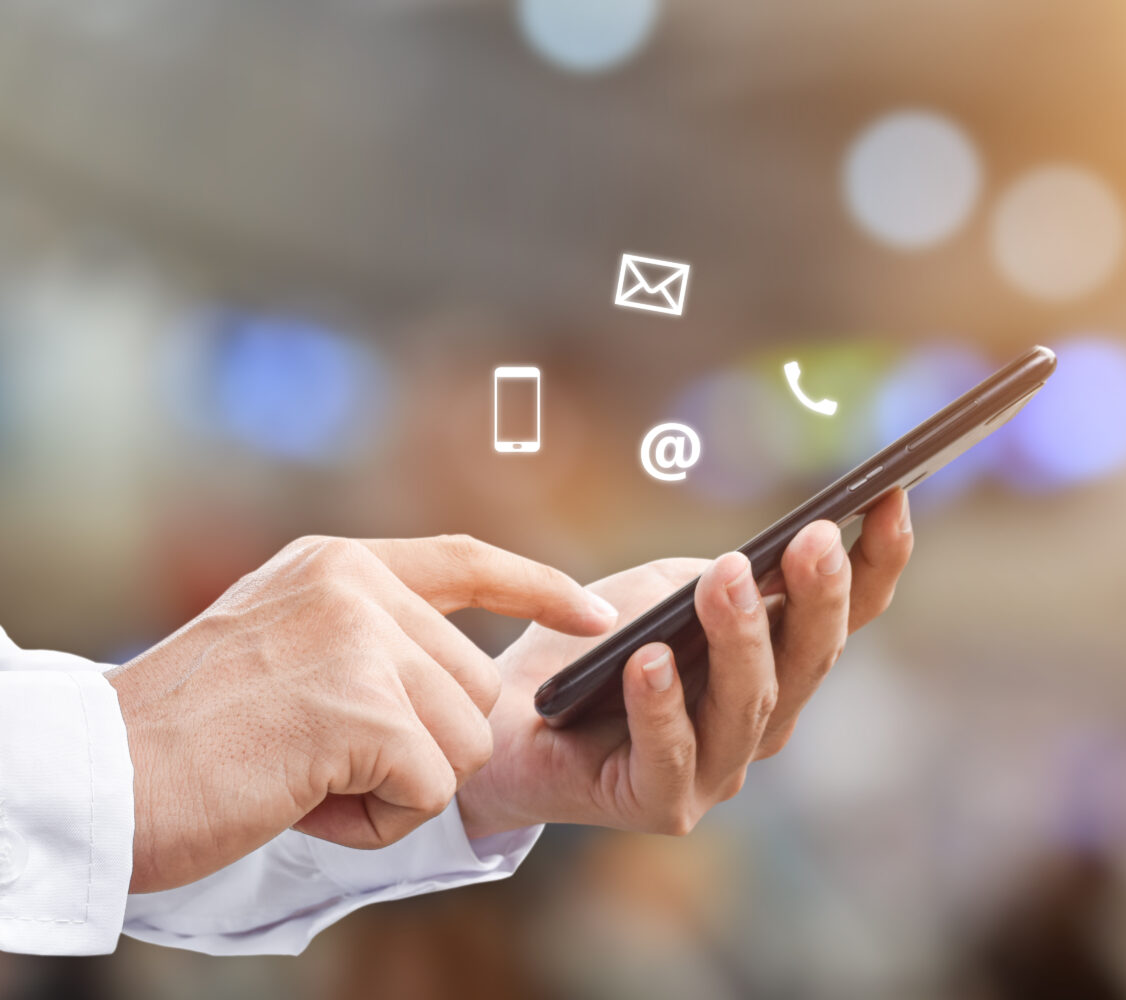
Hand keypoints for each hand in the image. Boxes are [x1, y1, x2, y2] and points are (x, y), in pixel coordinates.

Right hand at [107, 534, 616, 892]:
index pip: (466, 559)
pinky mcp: (358, 707)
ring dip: (395, 785)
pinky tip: (303, 799)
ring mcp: (358, 640)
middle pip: (474, 685)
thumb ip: (370, 642)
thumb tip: (463, 687)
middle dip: (420, 745)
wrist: (98, 774)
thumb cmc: (187, 731)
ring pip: (462, 740)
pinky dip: (374, 820)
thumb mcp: (284, 646)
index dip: (537, 589)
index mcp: (337, 563)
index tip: (594, 615)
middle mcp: (354, 586)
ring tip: (305, 774)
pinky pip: (427, 788)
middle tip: (320, 757)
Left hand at [458, 488, 913, 837]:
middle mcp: (763, 720)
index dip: (876, 561)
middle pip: (811, 658)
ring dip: (740, 638)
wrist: (507, 716)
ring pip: (749, 705)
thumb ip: (720, 579)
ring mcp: (717, 768)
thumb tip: (766, 562)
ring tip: (726, 580)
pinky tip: (650, 661)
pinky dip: (661, 706)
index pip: (846, 615)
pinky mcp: (659, 802)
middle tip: (813, 539)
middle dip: (817, 596)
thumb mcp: (662, 592)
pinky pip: (668, 755)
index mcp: (777, 663)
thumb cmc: (595, 648)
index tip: (892, 496)